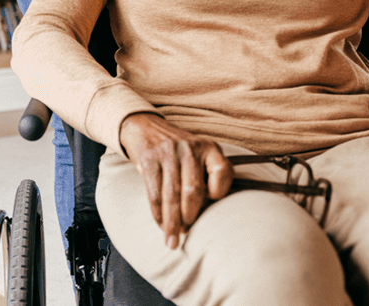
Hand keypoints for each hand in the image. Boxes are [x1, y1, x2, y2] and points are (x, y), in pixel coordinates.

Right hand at [119, 112, 232, 248]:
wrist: (145, 127)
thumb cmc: (178, 151)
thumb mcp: (199, 154)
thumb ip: (208, 176)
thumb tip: (212, 215)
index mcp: (209, 147)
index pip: (223, 172)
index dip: (219, 193)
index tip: (211, 206)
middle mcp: (190, 148)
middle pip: (193, 190)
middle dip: (190, 216)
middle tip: (186, 233)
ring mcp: (168, 152)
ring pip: (172, 195)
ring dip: (172, 222)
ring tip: (172, 239)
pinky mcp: (149, 158)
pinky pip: (154, 192)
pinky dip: (157, 213)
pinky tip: (160, 224)